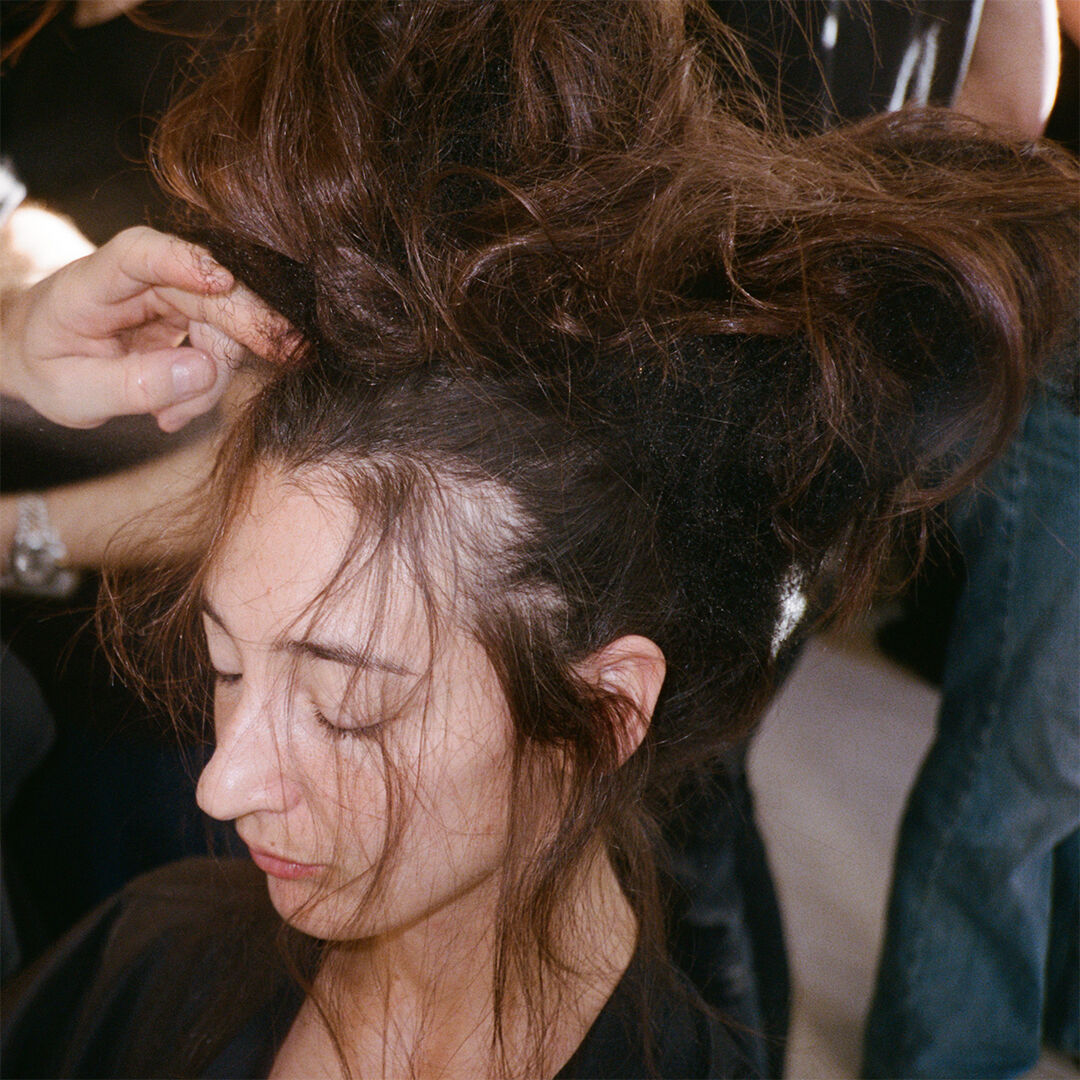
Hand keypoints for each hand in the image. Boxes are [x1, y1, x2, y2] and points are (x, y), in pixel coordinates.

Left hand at [1, 226, 292, 430]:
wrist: (40, 360)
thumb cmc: (47, 367)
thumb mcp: (74, 393)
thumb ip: (135, 384)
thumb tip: (203, 370)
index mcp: (93, 283)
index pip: (140, 254)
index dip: (183, 260)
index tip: (223, 280)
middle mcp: (138, 280)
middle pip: (205, 289)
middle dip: (250, 322)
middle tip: (292, 355)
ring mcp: (166, 296)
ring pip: (222, 322)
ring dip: (215, 376)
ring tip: (173, 416)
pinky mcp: (186, 317)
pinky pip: (219, 346)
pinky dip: (208, 384)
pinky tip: (175, 412)